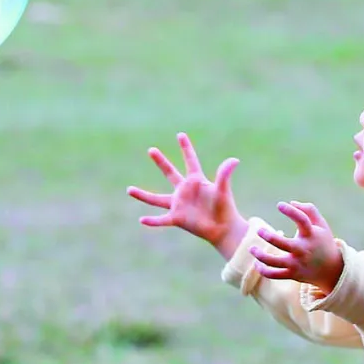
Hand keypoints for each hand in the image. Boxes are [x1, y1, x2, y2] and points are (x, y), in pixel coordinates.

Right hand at [127, 132, 241, 245]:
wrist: (223, 229)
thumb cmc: (224, 208)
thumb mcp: (223, 190)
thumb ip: (225, 174)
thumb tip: (234, 160)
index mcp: (197, 181)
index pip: (191, 161)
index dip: (186, 148)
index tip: (180, 134)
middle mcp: (184, 190)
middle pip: (170, 173)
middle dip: (161, 162)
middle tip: (151, 149)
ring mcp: (179, 204)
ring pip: (156, 199)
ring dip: (143, 195)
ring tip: (129, 189)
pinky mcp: (177, 218)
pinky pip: (162, 219)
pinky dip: (153, 221)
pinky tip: (142, 220)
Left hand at [249, 201, 343, 290]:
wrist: (332, 270)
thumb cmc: (323, 242)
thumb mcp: (321, 225)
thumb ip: (309, 210)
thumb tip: (290, 203)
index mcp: (311, 235)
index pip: (302, 220)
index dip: (290, 211)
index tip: (279, 205)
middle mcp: (303, 249)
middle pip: (284, 244)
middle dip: (269, 237)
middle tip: (259, 230)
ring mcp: (297, 263)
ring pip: (275, 262)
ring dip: (260, 256)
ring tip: (251, 248)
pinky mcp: (293, 274)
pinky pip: (274, 275)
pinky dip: (263, 270)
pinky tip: (257, 263)